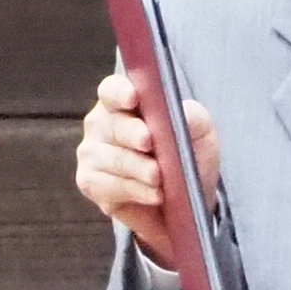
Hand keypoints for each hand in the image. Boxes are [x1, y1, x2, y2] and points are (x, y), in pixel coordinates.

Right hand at [76, 68, 219, 275]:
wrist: (184, 199)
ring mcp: (91, 153)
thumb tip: (182, 113)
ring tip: (159, 177)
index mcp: (122, 101)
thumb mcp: (200, 133)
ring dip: (139, 169)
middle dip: (132, 133)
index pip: (112, 90)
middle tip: (148, 142)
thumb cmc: (186, 156)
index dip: (121, 92)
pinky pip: (110, 186)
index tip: (133, 98)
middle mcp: (101, 123)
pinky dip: (136, 191)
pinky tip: (154, 195)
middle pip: (112, 124)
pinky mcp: (91, 183)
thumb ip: (193, 117)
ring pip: (114, 159)